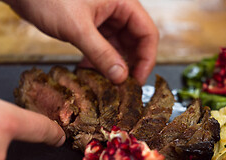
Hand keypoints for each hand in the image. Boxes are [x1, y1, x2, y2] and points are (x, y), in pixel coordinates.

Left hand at [4, 0, 158, 84]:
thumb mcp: (78, 28)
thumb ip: (101, 53)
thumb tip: (120, 77)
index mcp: (123, 3)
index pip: (147, 33)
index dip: (147, 58)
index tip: (138, 79)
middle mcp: (117, 11)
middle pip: (135, 42)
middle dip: (130, 65)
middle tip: (123, 86)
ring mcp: (104, 19)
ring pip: (118, 47)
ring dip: (113, 65)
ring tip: (106, 82)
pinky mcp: (91, 27)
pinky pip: (103, 48)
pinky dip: (99, 61)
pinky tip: (90, 71)